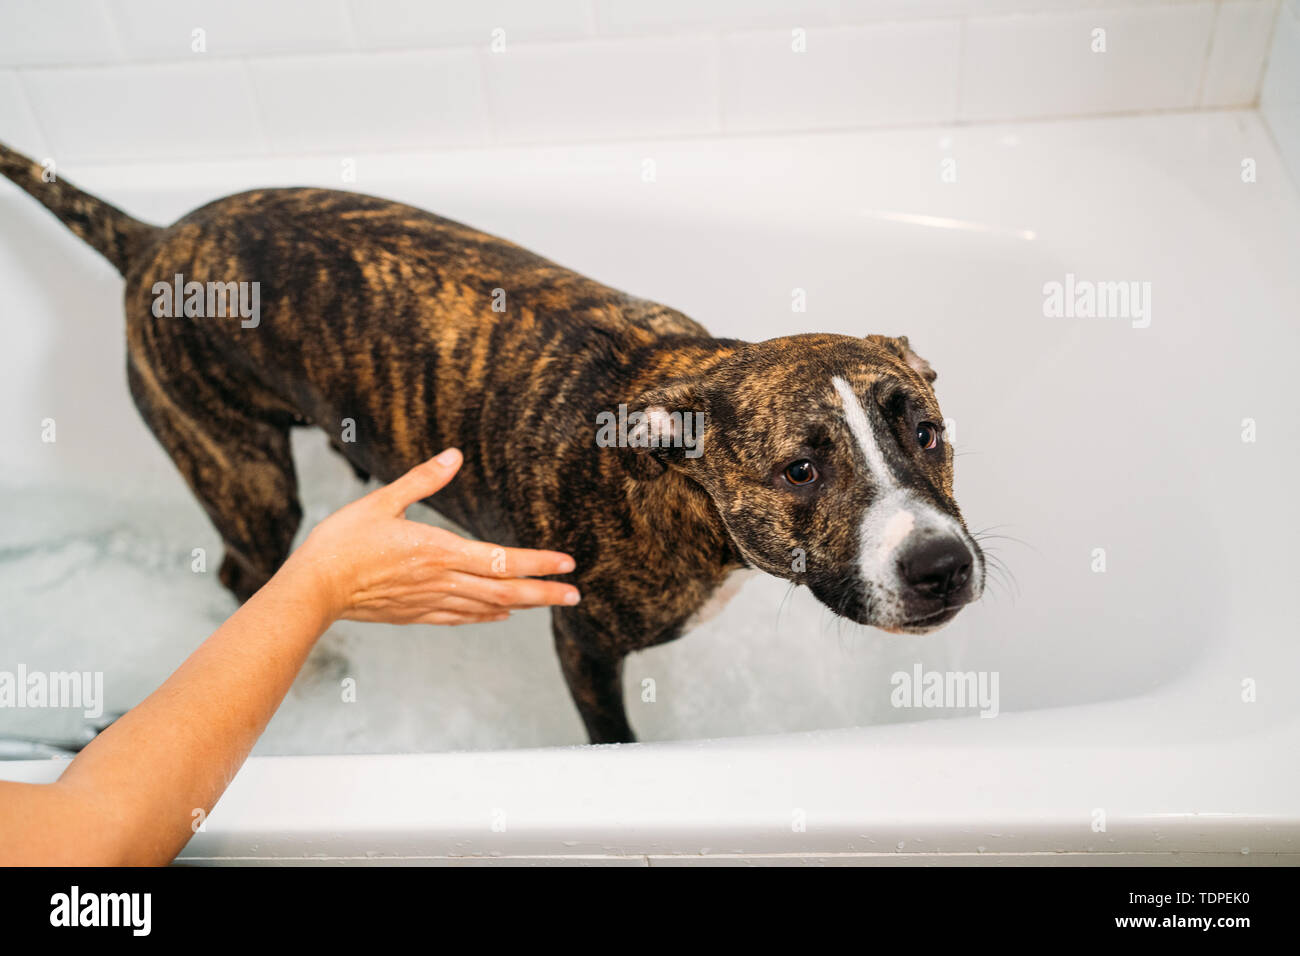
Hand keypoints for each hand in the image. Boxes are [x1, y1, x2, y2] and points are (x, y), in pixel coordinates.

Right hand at [286, 448, 579, 624]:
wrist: (313, 590)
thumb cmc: (342, 543)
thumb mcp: (382, 501)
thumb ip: (423, 479)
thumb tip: (454, 455)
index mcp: (439, 552)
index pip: (502, 560)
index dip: (538, 563)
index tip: (568, 565)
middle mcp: (442, 581)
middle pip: (505, 591)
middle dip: (544, 593)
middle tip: (576, 595)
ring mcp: (430, 602)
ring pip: (488, 608)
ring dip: (523, 606)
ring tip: (549, 603)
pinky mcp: (415, 615)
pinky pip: (460, 618)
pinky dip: (486, 617)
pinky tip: (500, 615)